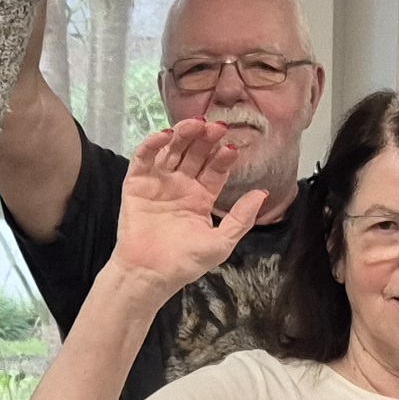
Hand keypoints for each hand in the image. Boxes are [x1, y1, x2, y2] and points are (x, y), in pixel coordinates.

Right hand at [113, 121, 269, 294]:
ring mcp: (158, 183)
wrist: (149, 275)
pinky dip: (153, 144)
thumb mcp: (220, 242)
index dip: (223, 156)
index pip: (215, 168)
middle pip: (195, 153)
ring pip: (172, 150)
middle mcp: (180, 185)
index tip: (232, 147)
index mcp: (200, 197)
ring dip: (183, 134)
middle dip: (206, 139)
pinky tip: (166, 135)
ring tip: (196, 124)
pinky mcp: (136, 184)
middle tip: (217, 127)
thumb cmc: (184, 263)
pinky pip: (143, 158)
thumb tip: (262, 194)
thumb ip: (241, 218)